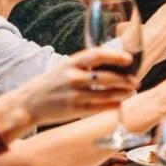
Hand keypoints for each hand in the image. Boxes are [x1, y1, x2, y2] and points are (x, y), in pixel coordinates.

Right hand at [15, 47, 136, 125]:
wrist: (29, 103)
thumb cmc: (52, 84)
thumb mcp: (66, 68)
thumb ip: (86, 65)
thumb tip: (113, 64)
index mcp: (71, 62)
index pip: (97, 55)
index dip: (116, 56)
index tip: (129, 59)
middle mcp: (73, 77)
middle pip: (106, 77)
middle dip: (125, 79)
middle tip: (136, 80)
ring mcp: (74, 94)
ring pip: (106, 93)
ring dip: (122, 92)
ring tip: (131, 91)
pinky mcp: (75, 109)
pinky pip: (100, 107)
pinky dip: (112, 105)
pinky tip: (120, 103)